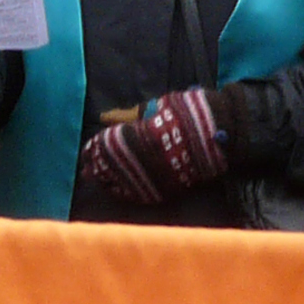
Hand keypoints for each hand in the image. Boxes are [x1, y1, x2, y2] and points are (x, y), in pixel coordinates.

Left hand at [81, 87, 231, 207]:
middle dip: (96, 168)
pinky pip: (138, 195)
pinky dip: (126, 192)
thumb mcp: (151, 108)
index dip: (94, 150)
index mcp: (134, 137)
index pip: (104, 147)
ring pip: (120, 184)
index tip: (89, 151)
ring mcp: (152, 177)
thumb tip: (104, 117)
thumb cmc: (183, 114)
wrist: (216, 132)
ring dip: (107, 182)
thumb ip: (126, 115)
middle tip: (87, 171)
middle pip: (108, 168)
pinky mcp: (163, 190)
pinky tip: (119, 190)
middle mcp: (139, 160)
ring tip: (99, 181)